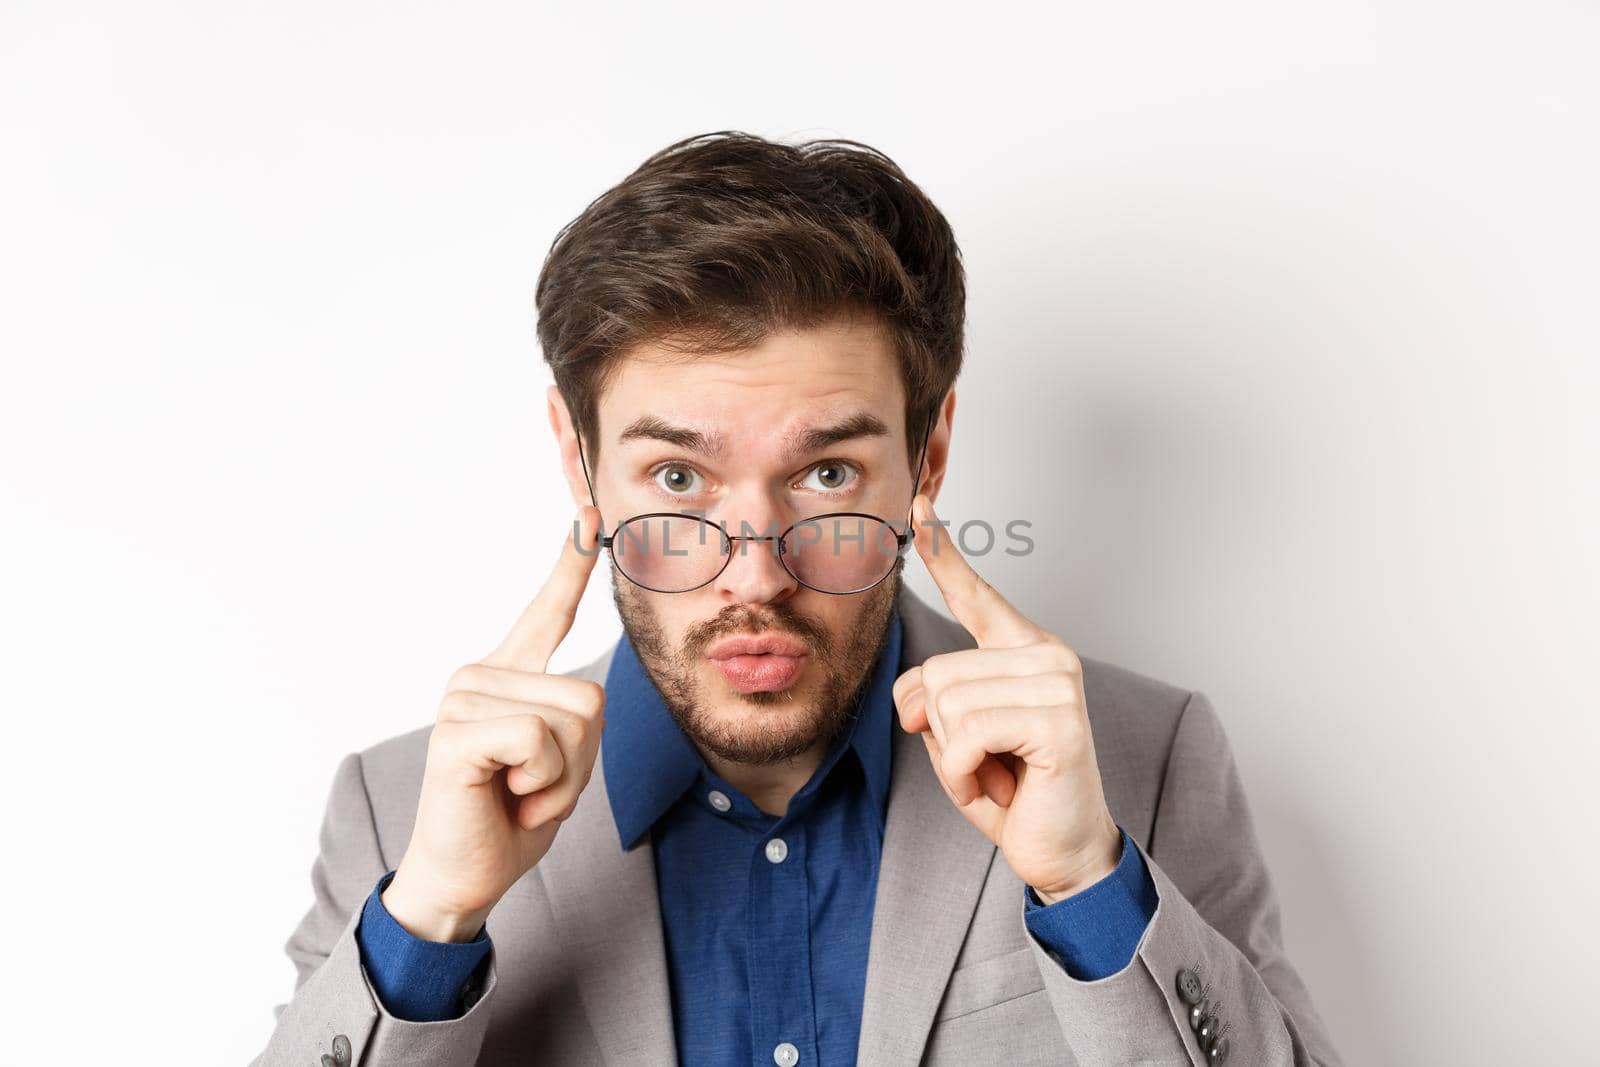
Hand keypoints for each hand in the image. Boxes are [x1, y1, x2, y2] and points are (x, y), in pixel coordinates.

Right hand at [382, 506, 605, 940]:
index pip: (547, 612)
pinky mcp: (457, 732)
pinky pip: (538, 741)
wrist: (465, 875)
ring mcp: (464, 699)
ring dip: (561, 778)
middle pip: (590, 698)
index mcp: (509, 677)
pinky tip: (505, 796)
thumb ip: (572, 720)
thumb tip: (586, 695)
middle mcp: (481, 675)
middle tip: (534, 787)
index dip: (571, 566)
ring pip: (571, 721)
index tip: (592, 517)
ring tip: (518, 792)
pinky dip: (541, 785)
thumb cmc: (510, 816)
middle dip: (580, 762)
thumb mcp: (560, 762)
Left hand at [892, 495, 1120, 901]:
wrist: (1063, 851)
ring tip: (997, 774)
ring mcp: (1058, 683)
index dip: (944, 553)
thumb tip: (915, 698)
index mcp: (1023, 650)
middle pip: (935, 671)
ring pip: (948, 702)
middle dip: (938, 731)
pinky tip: (1001, 787)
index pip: (976, 595)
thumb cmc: (1013, 791)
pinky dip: (966, 773)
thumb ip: (931, 702)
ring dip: (954, 758)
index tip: (920, 507)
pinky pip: (968, 733)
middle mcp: (1047, 654)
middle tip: (985, 763)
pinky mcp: (1059, 719)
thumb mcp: (954, 740)